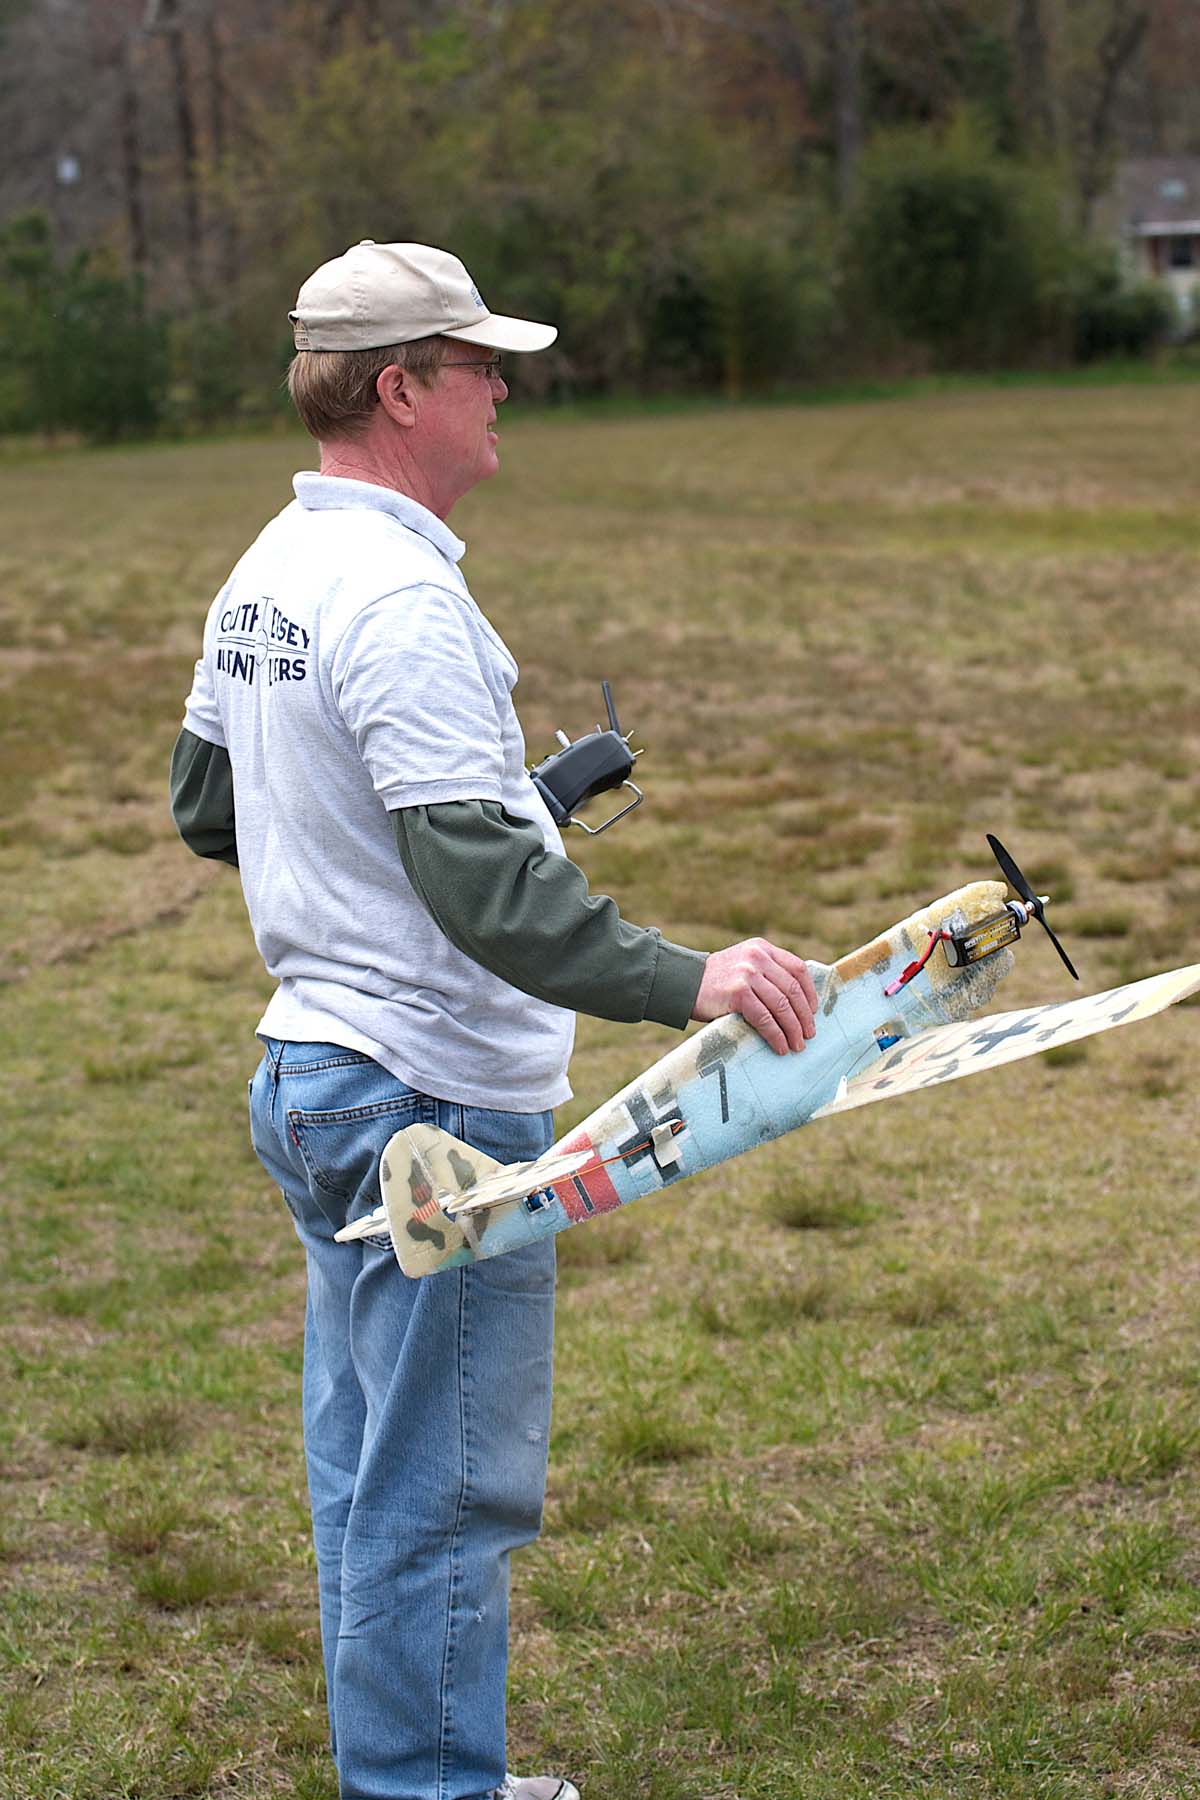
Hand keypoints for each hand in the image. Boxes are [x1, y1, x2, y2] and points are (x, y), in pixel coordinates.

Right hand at [691, 939, 818, 1054]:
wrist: (683, 984)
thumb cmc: (717, 981)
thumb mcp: (744, 965)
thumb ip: (767, 973)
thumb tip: (798, 1003)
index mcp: (762, 948)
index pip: (798, 968)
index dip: (810, 993)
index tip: (814, 1011)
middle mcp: (757, 958)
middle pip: (792, 990)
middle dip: (804, 1016)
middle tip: (809, 1034)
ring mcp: (747, 974)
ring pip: (781, 1006)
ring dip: (793, 1029)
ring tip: (797, 1045)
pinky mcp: (738, 993)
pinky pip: (765, 1018)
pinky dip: (776, 1035)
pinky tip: (780, 1046)